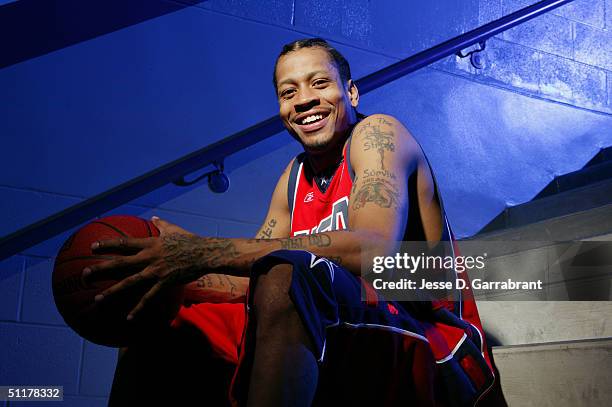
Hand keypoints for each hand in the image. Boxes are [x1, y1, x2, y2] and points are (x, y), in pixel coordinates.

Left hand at [83, 216, 202, 319]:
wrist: (205, 254)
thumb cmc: (191, 240)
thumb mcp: (174, 230)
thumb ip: (162, 225)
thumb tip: (154, 218)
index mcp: (150, 243)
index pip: (124, 243)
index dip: (108, 245)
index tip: (93, 247)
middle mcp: (149, 257)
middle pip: (120, 263)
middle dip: (100, 269)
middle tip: (84, 275)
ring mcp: (155, 271)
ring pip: (129, 282)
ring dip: (112, 291)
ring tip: (98, 298)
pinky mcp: (164, 282)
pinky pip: (148, 297)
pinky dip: (138, 308)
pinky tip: (128, 317)